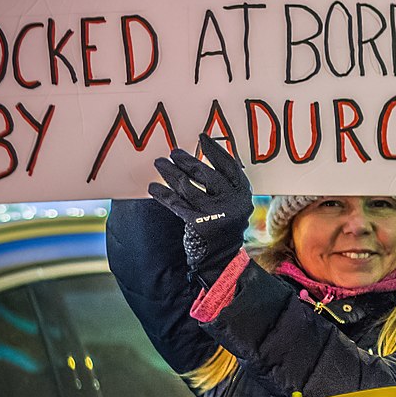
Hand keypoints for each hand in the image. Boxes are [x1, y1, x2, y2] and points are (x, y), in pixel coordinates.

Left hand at [149, 134, 253, 282]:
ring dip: (170, 174)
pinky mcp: (200, 224)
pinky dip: (163, 195)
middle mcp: (233, 202)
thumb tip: (201, 159)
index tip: (201, 137)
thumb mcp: (231, 205)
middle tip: (172, 152)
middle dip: (187, 161)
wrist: (221, 260)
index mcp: (243, 194)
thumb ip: (223, 185)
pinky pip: (178, 204)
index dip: (215, 150)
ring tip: (158, 164)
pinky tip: (152, 188)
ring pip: (189, 187)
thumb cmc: (223, 227)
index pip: (229, 165)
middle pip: (206, 174)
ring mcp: (217, 213)